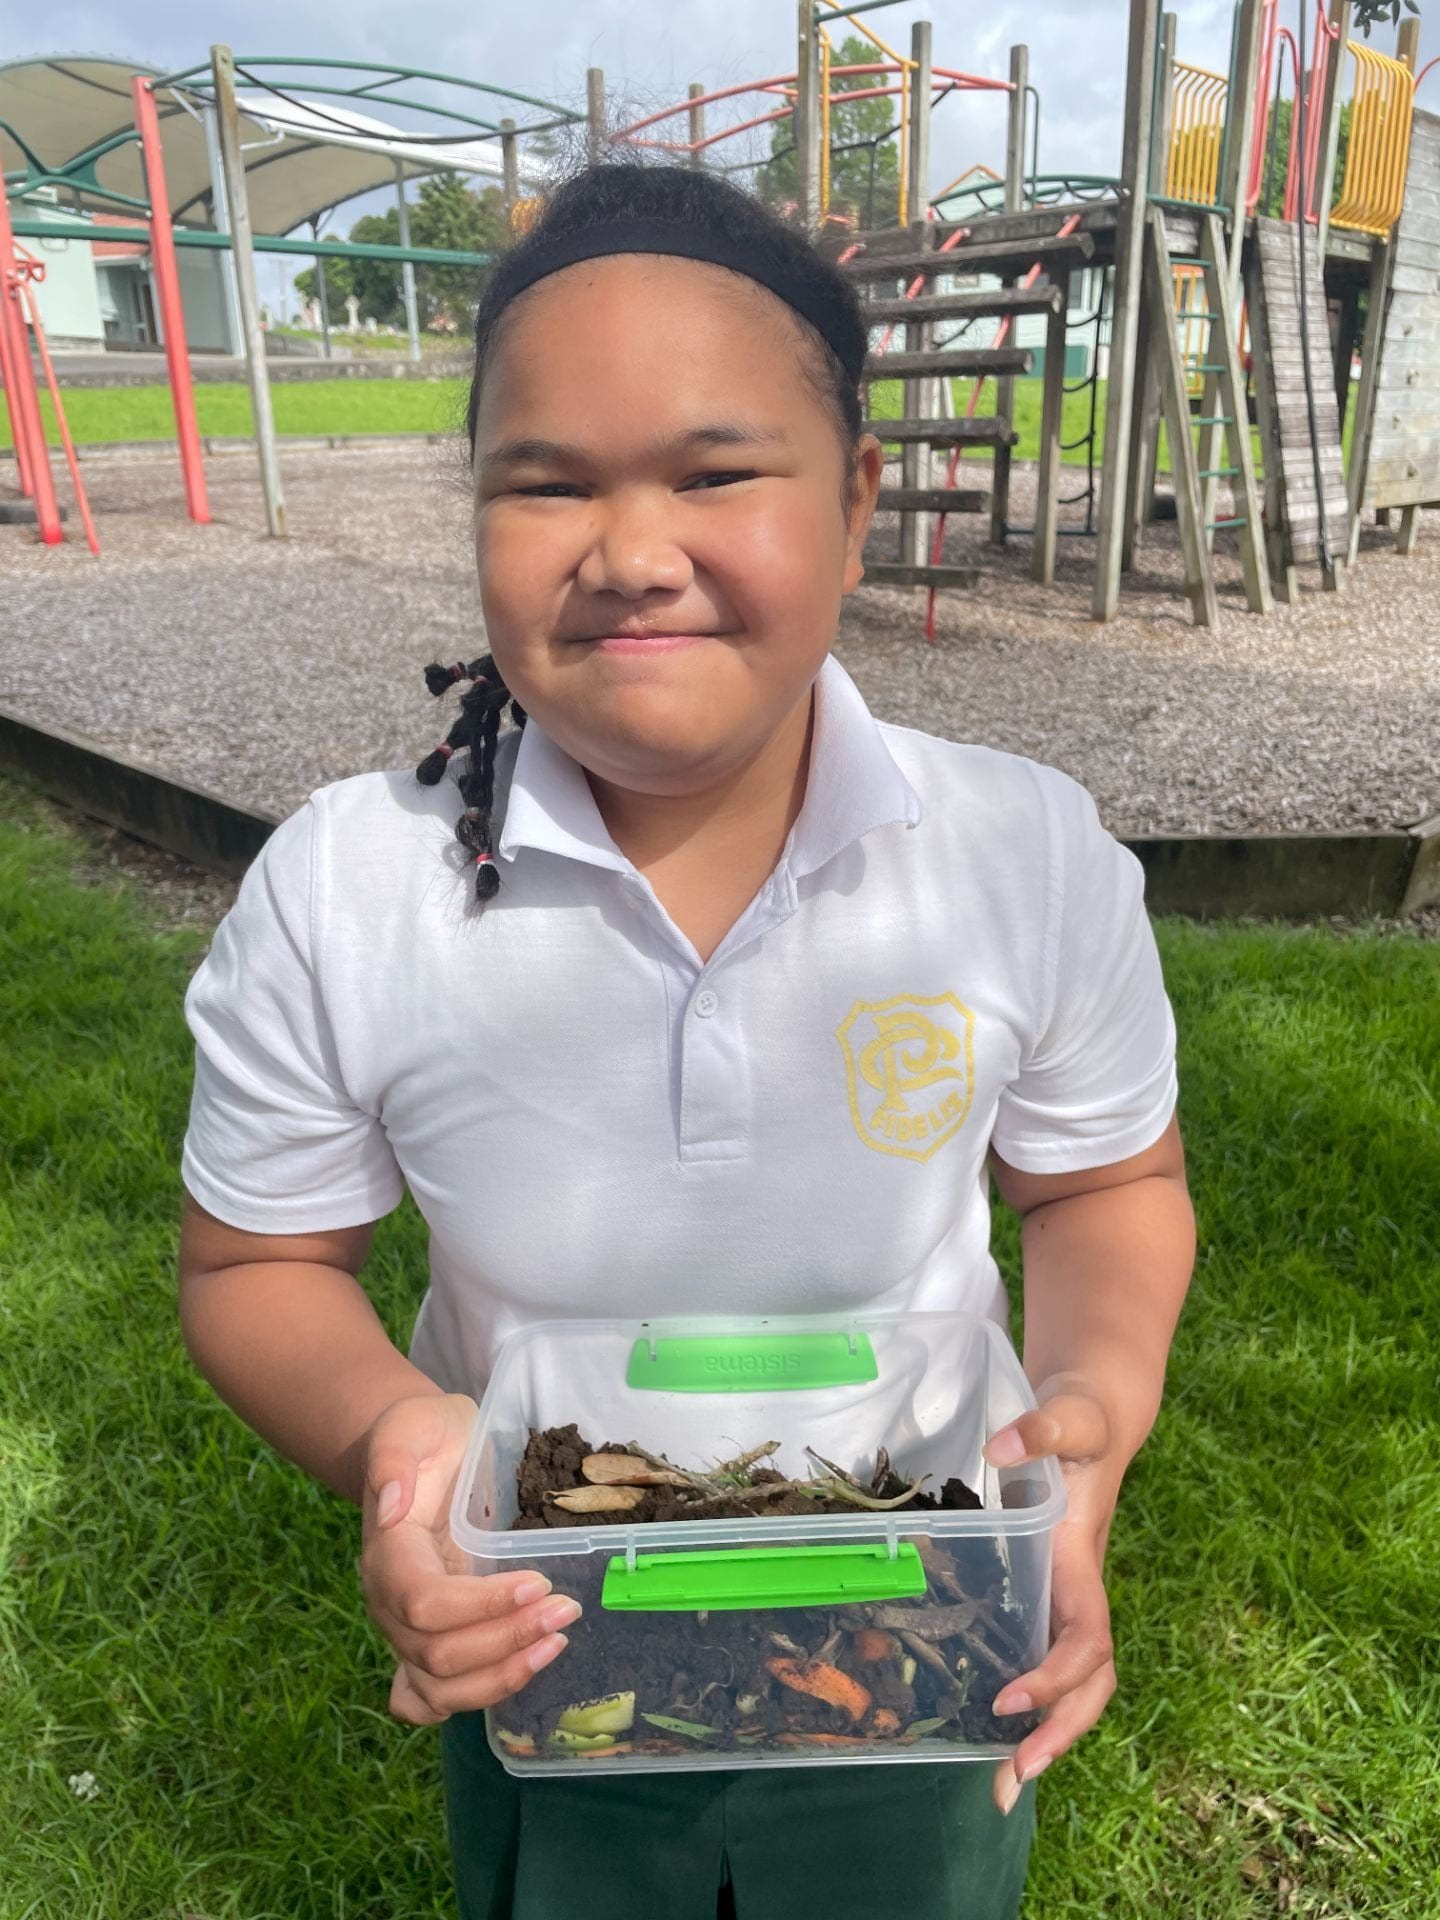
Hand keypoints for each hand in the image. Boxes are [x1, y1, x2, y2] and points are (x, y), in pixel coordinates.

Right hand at [357, 1391, 580, 1724]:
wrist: (421, 1451)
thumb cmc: (424, 1435)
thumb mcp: (411, 1422)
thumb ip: (393, 1456)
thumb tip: (390, 1506)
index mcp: (387, 1554)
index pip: (422, 1602)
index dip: (480, 1604)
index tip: (538, 1581)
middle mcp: (388, 1604)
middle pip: (436, 1653)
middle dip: (507, 1639)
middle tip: (566, 1610)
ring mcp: (403, 1631)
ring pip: (440, 1686)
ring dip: (503, 1675)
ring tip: (557, 1642)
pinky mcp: (424, 1642)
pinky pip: (431, 1698)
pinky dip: (473, 1698)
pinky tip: (519, 1676)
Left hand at [981, 1373, 1120, 1814]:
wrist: (1097, 1412)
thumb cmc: (1080, 1419)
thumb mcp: (1067, 1416)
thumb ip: (1043, 1427)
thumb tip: (1003, 1448)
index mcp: (1082, 1562)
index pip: (1086, 1637)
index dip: (1056, 1675)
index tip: (1009, 1699)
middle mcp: (1079, 1590)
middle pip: (1092, 1682)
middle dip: (1061, 1731)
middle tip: (1014, 1775)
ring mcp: (1066, 1596)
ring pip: (1076, 1682)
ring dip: (1048, 1733)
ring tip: (1002, 1782)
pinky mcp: (1048, 1593)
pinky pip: (1046, 1657)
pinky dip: (1030, 1702)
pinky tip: (991, 1731)